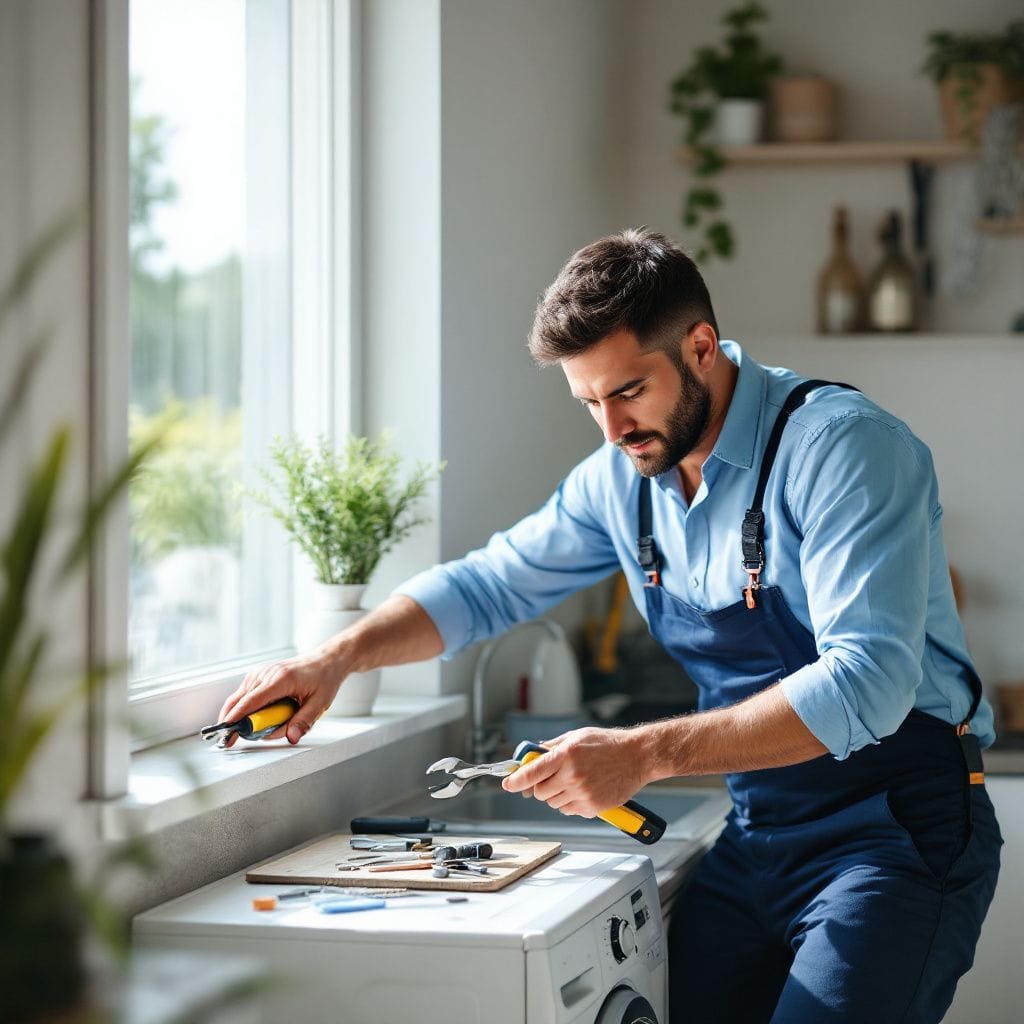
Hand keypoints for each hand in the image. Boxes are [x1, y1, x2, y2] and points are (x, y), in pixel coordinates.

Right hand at [216, 648, 346, 746]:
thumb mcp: (320, 703)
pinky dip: (247, 708)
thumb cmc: (323, 678)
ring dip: (245, 716)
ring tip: (265, 725)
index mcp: (280, 679)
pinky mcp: (258, 675)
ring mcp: (260, 673)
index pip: (251, 701)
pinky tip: (262, 715)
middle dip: (235, 722)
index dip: (236, 717)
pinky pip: (245, 695)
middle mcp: (266, 673)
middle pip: (239, 701)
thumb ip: (304, 722)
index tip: (226, 730)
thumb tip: (291, 737)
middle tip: (233, 740)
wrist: (325, 661)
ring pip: (239, 699)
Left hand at [501, 727, 651, 817]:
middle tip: (551, 778)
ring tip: (572, 782)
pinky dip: (570, 803)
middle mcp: (572, 776)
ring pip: (553, 803)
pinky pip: (569, 811)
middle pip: (540, 792)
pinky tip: (582, 790)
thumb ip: (552, 747)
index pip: (532, 772)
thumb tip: (533, 754)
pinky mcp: (592, 807)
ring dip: (556, 795)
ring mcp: (582, 793)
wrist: (637, 757)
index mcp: (565, 755)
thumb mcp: (576, 736)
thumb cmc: (608, 744)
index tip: (508, 783)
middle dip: (540, 787)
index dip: (516, 780)